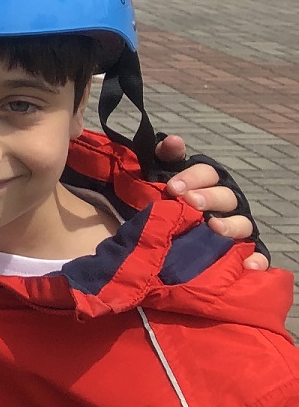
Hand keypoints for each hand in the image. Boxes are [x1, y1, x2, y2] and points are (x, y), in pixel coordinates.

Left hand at [158, 134, 268, 271]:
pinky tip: (247, 265)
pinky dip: (256, 259)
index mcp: (204, 183)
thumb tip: (174, 140)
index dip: (192, 177)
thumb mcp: (155, 178)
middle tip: (191, 203)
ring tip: (214, 229)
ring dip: (230, 225)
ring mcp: (234, 228)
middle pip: (225, 196)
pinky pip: (256, 255)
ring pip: (243, 224)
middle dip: (209, 198)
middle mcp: (224, 204)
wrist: (151, 241)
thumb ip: (163, 157)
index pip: (206, 173)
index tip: (172, 188)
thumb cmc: (160, 204)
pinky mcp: (241, 251)